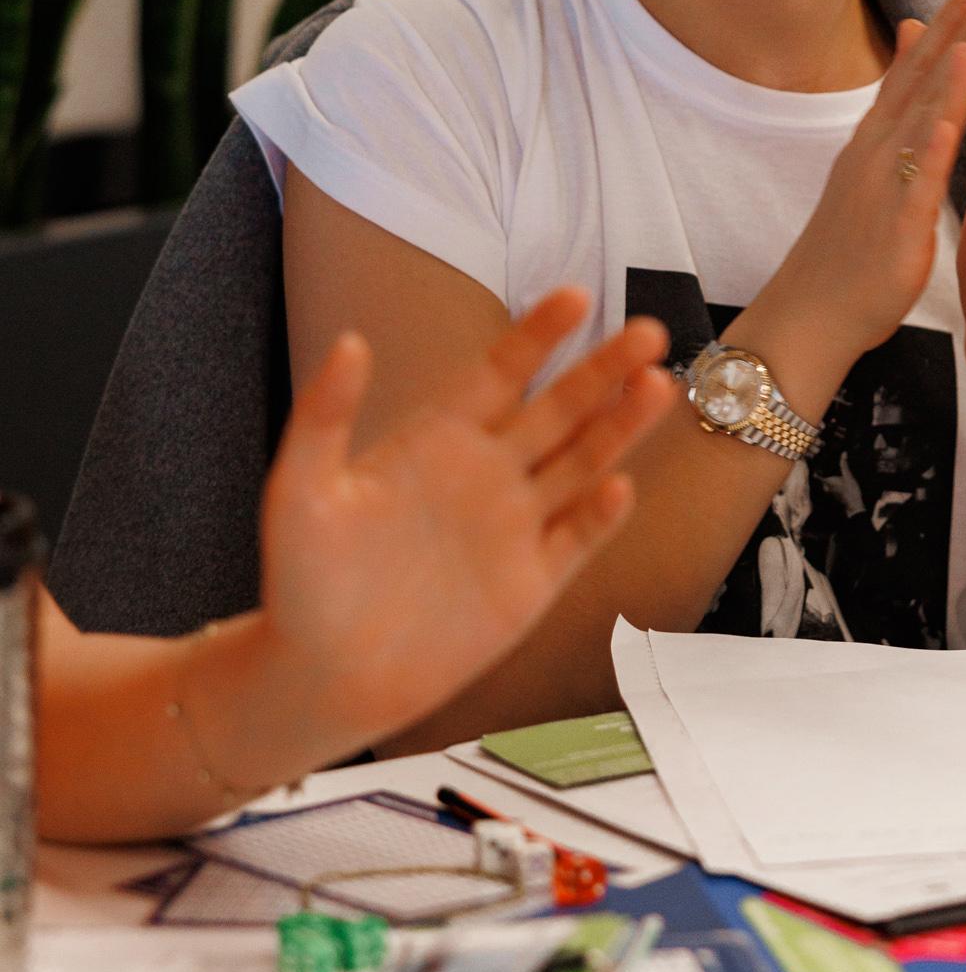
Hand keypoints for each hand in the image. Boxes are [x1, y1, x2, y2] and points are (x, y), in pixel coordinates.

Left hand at [257, 290, 672, 745]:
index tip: (577, 295)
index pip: (501, 372)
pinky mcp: (531, 584)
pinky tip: (620, 486)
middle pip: (560, 409)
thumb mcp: (301, 489)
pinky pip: (576, 539)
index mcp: (437, 440)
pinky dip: (600, 515)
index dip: (539, 335)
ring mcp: (514, 528)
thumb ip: (326, 416)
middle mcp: (487, 474)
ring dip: (620, 427)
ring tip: (658, 385)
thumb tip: (351, 341)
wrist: (323, 676)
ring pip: (582, 463)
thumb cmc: (302, 580)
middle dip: (604, 370)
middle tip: (648, 330)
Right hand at [756, 0, 965, 390]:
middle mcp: (873, 152)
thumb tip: (899, 97)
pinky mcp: (890, 224)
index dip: (945, 28)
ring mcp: (879, 184)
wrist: (810, 314)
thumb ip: (886, 130)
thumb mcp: (867, 177)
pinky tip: (950, 118)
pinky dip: (930, 146)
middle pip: (919, 81)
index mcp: (873, 143)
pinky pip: (912, 180)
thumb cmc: (844, 251)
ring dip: (951, 70)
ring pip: (920, 117)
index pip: (912, 74)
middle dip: (955, 31)